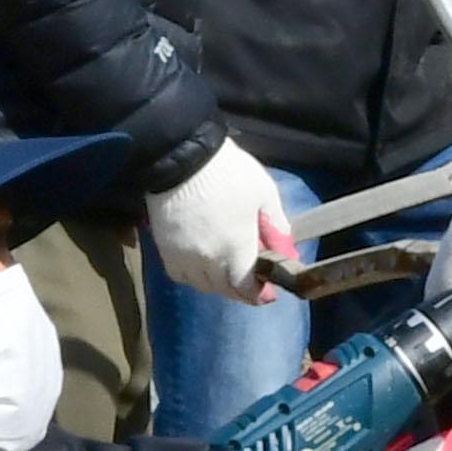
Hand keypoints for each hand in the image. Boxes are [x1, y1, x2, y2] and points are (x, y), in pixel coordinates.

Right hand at [144, 140, 294, 305]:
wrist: (183, 155)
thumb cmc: (229, 172)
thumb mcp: (264, 193)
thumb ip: (277, 227)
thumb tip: (287, 254)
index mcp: (236, 248)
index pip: (247, 290)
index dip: (259, 294)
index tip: (266, 290)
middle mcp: (208, 260)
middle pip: (224, 290)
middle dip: (240, 289)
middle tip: (250, 277)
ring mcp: (183, 256)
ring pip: (202, 285)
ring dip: (217, 282)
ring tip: (225, 268)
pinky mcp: (164, 248)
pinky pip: (181, 275)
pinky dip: (193, 274)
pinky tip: (201, 261)